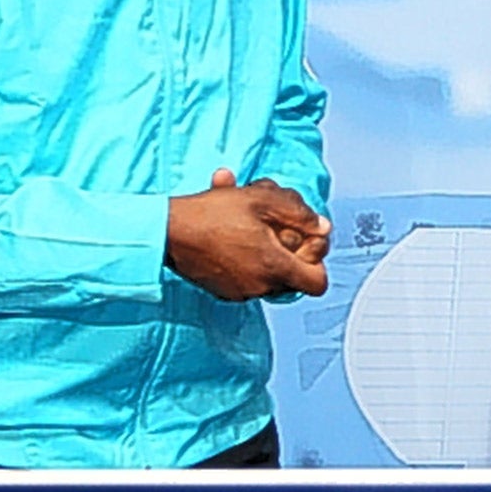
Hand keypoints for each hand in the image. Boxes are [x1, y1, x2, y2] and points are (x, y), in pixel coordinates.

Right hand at [165, 171, 331, 301]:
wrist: (166, 230)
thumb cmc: (212, 213)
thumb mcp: (264, 200)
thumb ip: (301, 214)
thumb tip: (323, 228)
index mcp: (274, 268)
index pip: (318, 283)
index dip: (318, 260)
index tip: (306, 240)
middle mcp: (260, 287)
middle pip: (295, 276)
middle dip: (291, 250)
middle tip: (276, 225)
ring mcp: (240, 292)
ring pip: (271, 274)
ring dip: (268, 250)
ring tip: (251, 221)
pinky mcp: (224, 290)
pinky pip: (248, 275)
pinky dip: (247, 256)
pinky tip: (235, 232)